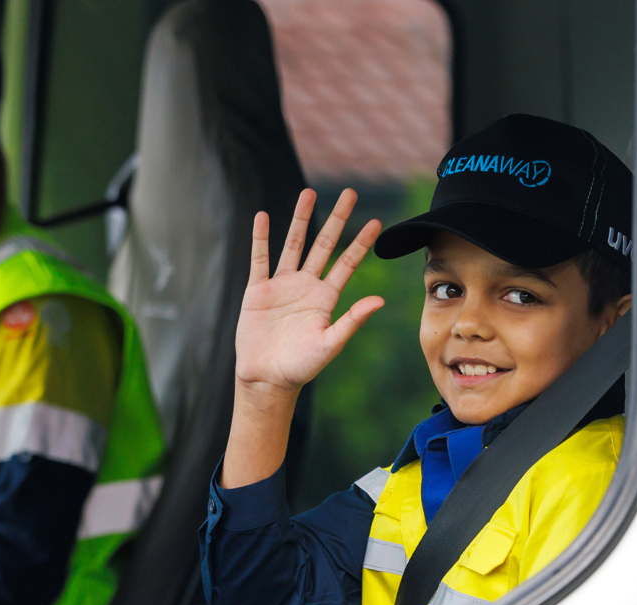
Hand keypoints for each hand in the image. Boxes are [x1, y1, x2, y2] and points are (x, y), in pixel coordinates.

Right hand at [234, 188, 384, 399]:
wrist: (266, 379)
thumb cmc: (301, 367)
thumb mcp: (330, 344)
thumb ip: (352, 321)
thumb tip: (379, 300)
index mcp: (326, 298)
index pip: (347, 263)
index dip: (360, 242)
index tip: (375, 222)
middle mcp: (306, 286)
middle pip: (323, 245)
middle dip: (336, 219)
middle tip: (349, 192)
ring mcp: (281, 286)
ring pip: (292, 245)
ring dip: (299, 220)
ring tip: (307, 193)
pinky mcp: (257, 291)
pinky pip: (260, 259)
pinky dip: (260, 238)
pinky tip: (263, 217)